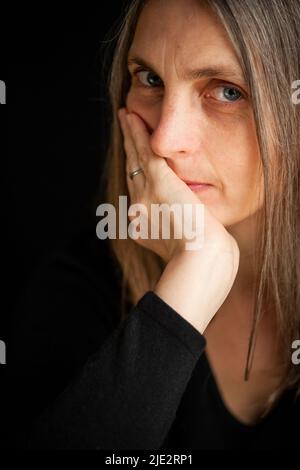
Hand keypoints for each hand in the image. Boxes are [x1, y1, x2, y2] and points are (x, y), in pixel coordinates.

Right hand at [118, 108, 235, 262]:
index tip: (137, 163)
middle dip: (130, 151)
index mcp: (145, 227)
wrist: (201, 259)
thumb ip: (185, 233)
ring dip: (129, 136)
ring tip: (126, 117)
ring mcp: (146, 195)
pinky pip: (142, 150)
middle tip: (126, 130)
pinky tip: (131, 117)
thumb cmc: (206, 261)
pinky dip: (135, 132)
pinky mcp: (158, 181)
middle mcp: (139, 210)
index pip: (140, 196)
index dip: (138, 176)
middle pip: (133, 173)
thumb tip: (192, 223)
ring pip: (135, 158)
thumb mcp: (189, 249)